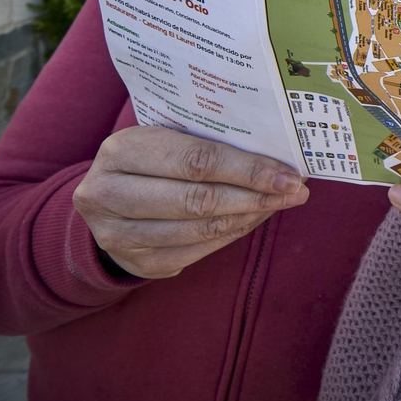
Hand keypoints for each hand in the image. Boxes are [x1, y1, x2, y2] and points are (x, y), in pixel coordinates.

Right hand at [73, 126, 309, 278]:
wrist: (105, 198)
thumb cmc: (150, 158)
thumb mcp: (165, 137)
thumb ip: (207, 142)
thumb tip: (276, 156)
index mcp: (121, 150)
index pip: (196, 160)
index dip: (247, 169)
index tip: (288, 173)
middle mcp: (108, 193)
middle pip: (198, 199)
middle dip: (255, 196)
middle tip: (295, 192)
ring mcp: (116, 234)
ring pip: (199, 230)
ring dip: (248, 218)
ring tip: (278, 204)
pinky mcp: (134, 262)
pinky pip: (194, 252)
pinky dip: (230, 235)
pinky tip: (251, 220)